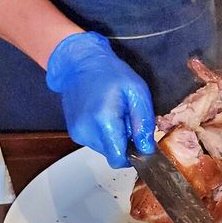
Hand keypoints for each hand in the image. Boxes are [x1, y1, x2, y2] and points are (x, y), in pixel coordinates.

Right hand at [46, 32, 155, 167]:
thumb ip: (143, 122)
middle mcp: (86, 130)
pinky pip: (96, 142)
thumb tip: (146, 149)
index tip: (139, 142)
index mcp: (104, 120)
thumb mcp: (137, 91)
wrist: (80, 63)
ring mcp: (78, 133)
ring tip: (114, 113)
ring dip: (114, 137)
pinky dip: (103, 133)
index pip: (118, 159)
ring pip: (105, 149)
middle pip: (113, 154)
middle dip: (124, 142)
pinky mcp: (74, 132)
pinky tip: (102, 114)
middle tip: (126, 118)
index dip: (133, 155)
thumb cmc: (110, 73)